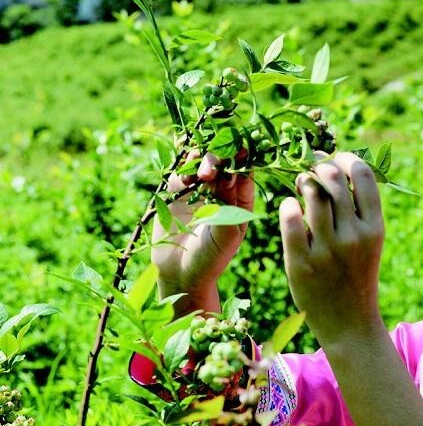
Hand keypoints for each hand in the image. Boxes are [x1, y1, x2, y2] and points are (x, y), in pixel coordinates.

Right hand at [152, 151, 253, 309]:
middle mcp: (221, 190)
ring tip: (200, 175)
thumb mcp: (226, 236)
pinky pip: (179, 173)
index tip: (240, 151)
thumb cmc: (211, 258)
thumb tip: (229, 175)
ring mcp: (198, 189)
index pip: (244, 172)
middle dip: (219, 160)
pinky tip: (183, 180)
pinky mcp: (176, 192)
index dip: (242, 160)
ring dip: (200, 161)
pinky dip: (182, 170)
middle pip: (222, 162)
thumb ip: (228, 206)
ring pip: (200, 163)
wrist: (182, 274)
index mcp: (241, 199)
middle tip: (211, 172)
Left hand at [279, 152, 383, 342]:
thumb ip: (359, 209)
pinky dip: (288, 205)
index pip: (363, 175)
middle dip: (319, 166)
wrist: (349, 323)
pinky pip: (291, 219)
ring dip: (302, 182)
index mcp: (375, 227)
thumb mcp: (369, 241)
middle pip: (333, 179)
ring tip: (300, 186)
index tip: (335, 159)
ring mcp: (327, 250)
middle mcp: (354, 236)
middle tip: (311, 170)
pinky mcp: (302, 263)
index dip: (346, 158)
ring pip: (311, 194)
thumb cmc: (356, 275)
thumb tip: (338, 167)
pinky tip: (289, 207)